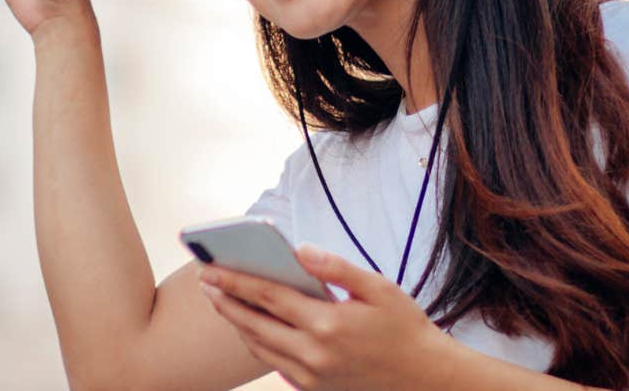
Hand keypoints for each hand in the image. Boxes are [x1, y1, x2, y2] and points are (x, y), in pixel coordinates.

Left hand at [198, 243, 454, 390]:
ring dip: (237, 324)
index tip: (211, 267)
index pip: (269, 297)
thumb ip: (337, 268)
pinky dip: (258, 344)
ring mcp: (311, 376)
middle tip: (205, 282)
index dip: (236, 280)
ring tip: (222, 301)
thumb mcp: (379, 288)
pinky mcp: (314, 390)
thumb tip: (300, 250)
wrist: (423, 378)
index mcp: (328, 324)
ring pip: (260, 348)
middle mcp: (314, 354)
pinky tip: (252, 328)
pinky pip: (275, 365)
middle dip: (226, 301)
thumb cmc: (404, 327)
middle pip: (254, 324)